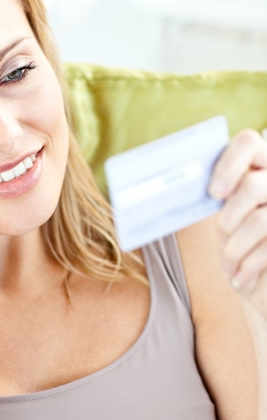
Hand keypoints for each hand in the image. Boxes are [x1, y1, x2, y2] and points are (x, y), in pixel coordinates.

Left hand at [209, 129, 266, 316]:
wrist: (253, 253)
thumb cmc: (232, 220)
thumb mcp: (222, 202)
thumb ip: (208, 191)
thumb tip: (162, 190)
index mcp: (258, 157)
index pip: (247, 142)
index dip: (229, 165)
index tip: (213, 193)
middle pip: (253, 187)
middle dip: (229, 215)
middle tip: (220, 229)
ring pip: (260, 221)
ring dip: (235, 247)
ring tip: (225, 263)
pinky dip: (250, 265)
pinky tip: (238, 277)